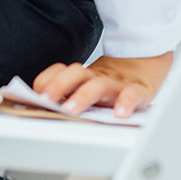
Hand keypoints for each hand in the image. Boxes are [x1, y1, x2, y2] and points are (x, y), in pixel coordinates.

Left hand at [33, 52, 173, 117]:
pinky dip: (126, 103)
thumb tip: (38, 104)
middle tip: (46, 101)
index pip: (59, 72)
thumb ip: (65, 93)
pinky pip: (132, 95)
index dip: (46, 81)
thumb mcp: (86, 85)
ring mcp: (116, 84)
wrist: (146, 65)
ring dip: (83, 96)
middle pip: (76, 74)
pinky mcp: (138, 91)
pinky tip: (119, 114)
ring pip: (99, 85)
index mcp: (82, 76)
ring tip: (72, 110)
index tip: (34, 93)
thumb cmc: (111, 83)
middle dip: (58, 86)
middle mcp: (96, 77)